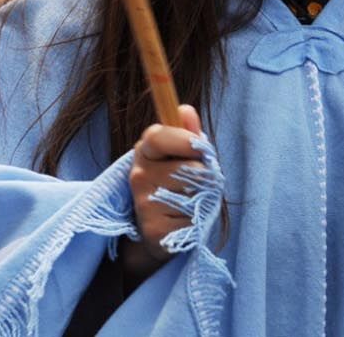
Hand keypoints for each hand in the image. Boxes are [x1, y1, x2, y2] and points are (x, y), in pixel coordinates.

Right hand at [123, 105, 204, 279]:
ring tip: (190, 201)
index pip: (158, 137)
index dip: (184, 140)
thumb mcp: (182, 156)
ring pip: (195, 192)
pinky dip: (198, 219)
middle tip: (196, 183)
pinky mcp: (155, 229)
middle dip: (204, 175)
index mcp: (144, 151)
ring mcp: (144, 203)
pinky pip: (194, 216)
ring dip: (204, 197)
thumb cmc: (177, 186)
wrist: (160, 233)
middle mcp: (139, 175)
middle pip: (189, 168)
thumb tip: (185, 109)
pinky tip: (184, 220)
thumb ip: (187, 134)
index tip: (200, 147)